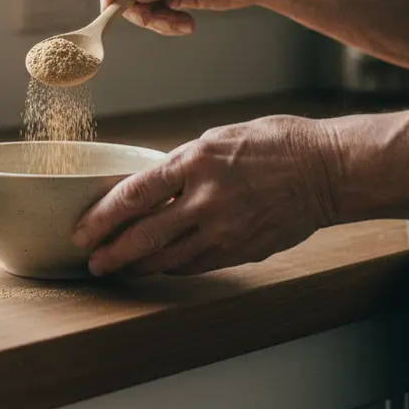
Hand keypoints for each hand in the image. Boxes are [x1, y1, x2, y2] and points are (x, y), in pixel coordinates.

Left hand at [72, 116, 334, 276]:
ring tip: (119, 269)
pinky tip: (161, 267)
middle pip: (145, 235)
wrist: (325, 169)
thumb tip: (151, 187)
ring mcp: (225, 228)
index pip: (134, 195)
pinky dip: (174, 268)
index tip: (82, 230)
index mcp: (194, 161)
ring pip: (169, 258)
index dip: (103, 217)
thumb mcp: (217, 139)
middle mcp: (205, 199)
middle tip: (92, 262)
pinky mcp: (243, 249)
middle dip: (112, 253)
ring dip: (139, 266)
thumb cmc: (273, 143)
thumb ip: (182, 166)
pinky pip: (198, 265)